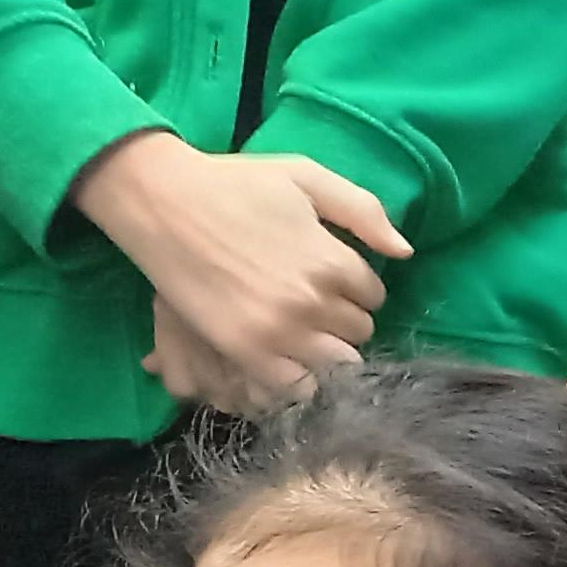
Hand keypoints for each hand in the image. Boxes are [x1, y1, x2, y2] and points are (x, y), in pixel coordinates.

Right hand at [75, 133, 407, 411]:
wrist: (160, 200)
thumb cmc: (233, 183)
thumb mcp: (303, 176)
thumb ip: (362, 210)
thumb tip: (406, 252)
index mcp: (332, 261)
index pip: (374, 296)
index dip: (355, 287)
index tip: (328, 276)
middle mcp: (313, 302)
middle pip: (359, 333)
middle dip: (342, 319)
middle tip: (311, 303)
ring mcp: (280, 333)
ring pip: (337, 366)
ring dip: (325, 351)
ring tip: (300, 331)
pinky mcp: (248, 353)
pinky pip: (299, 389)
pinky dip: (300, 380)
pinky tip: (285, 357)